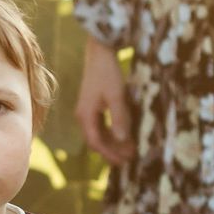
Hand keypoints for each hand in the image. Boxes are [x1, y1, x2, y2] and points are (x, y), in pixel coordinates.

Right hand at [75, 39, 133, 166]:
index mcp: (86, 115)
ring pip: (98, 134)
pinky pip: (100, 126)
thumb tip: (122, 140)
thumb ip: (119, 118)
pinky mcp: (92, 105)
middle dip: (112, 151)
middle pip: (96, 141)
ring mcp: (86, 111)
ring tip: (129, 149)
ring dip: (112, 143)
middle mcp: (83, 115)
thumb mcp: (116, 96)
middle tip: (130, 159)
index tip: (125, 161)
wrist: (100, 52)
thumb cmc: (108, 72)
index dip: (110, 154)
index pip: (96, 142)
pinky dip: (111, 133)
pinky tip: (123, 135)